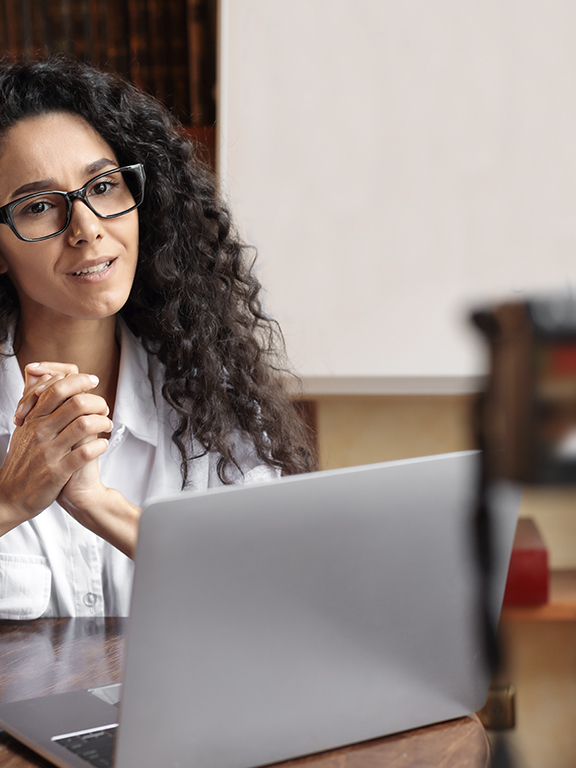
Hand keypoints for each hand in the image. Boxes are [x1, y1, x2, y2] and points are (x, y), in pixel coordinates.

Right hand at [0, 371, 111, 527]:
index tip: (93, 381)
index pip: (57, 388)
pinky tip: (103, 444)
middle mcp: (40, 432)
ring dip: (102, 422)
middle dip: (98, 401)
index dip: (79, 381)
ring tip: (106, 425)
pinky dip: (99, 446)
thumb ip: (37, 406)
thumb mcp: (25, 429)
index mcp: (33, 419)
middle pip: (75, 403)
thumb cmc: (23, 460)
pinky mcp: (57, 472)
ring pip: (83, 425)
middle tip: (104, 407)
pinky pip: (84, 453)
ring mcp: (48, 452)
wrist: (9, 495)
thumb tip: (49, 379)